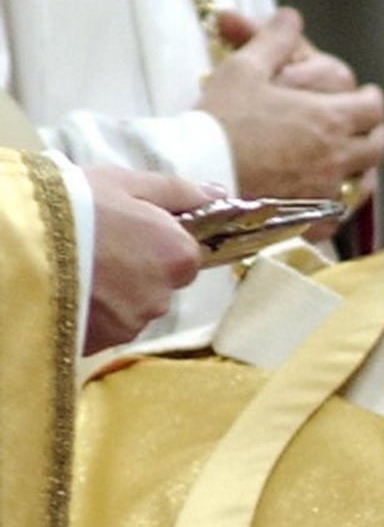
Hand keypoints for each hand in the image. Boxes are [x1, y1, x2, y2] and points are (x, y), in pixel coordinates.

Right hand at [80, 165, 213, 351]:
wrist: (16, 243)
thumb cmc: (71, 206)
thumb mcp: (124, 183)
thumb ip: (178, 192)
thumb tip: (219, 195)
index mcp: (177, 255)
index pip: (186, 254)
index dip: (155, 239)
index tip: (125, 229)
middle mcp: (164, 295)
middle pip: (159, 283)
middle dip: (134, 267)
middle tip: (94, 245)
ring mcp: (132, 323)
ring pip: (132, 306)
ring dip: (112, 291)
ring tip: (75, 267)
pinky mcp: (102, 342)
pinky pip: (105, 325)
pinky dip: (91, 310)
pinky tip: (67, 289)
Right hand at [196, 7, 383, 203]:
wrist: (196, 172)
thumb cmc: (220, 118)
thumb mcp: (244, 68)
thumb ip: (273, 41)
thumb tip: (290, 16)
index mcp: (329, 119)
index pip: (372, 107)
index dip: (370, 98)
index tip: (363, 94)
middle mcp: (337, 158)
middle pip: (376, 144)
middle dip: (372, 130)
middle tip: (361, 124)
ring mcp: (325, 191)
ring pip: (363, 181)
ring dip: (362, 166)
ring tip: (350, 158)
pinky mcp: (307, 218)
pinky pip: (337, 214)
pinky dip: (339, 203)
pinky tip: (328, 196)